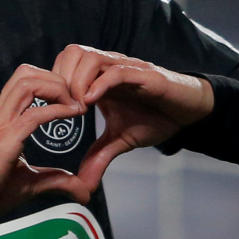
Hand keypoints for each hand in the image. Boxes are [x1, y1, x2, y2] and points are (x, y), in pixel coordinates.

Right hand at [0, 64, 91, 221]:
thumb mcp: (28, 181)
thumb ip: (56, 180)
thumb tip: (84, 191)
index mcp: (2, 118)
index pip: (25, 81)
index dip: (52, 83)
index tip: (73, 101)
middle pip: (27, 73)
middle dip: (58, 79)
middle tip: (75, 100)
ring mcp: (0, 124)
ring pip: (28, 83)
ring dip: (57, 88)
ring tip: (74, 106)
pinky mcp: (4, 141)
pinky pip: (34, 114)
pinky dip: (58, 110)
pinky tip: (72, 115)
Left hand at [52, 44, 213, 193]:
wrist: (191, 113)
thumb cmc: (155, 118)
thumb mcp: (121, 140)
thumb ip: (99, 156)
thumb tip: (83, 186)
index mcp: (98, 78)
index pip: (64, 64)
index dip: (52, 83)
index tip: (47, 108)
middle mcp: (109, 67)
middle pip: (72, 53)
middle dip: (60, 79)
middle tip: (60, 107)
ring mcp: (126, 68)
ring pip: (91, 57)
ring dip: (77, 81)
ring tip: (77, 108)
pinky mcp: (145, 75)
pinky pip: (118, 72)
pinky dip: (100, 84)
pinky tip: (91, 102)